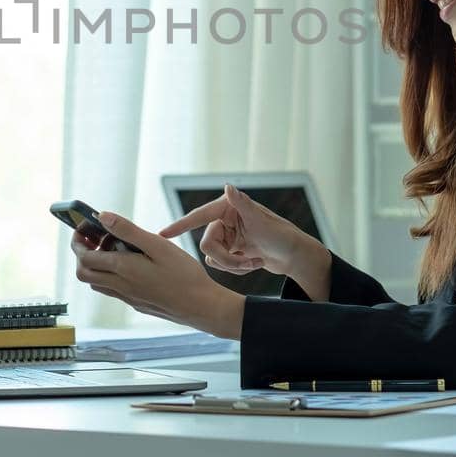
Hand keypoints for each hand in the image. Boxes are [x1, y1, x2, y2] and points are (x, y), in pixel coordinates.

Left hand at [70, 211, 245, 338]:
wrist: (201, 307)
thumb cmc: (184, 275)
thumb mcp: (158, 245)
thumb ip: (128, 231)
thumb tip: (103, 217)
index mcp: (123, 269)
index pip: (84, 257)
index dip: (78, 241)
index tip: (83, 227)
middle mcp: (120, 286)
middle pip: (83, 273)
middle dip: (81, 253)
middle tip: (94, 237)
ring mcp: (128, 297)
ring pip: (97, 283)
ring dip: (96, 264)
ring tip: (114, 247)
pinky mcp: (137, 303)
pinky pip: (112, 290)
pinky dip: (110, 274)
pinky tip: (130, 263)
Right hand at [158, 184, 320, 280]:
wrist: (295, 257)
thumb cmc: (282, 235)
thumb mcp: (262, 221)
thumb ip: (242, 204)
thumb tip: (227, 187)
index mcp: (228, 207)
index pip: (198, 216)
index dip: (179, 226)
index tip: (160, 235)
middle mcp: (225, 219)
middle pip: (207, 245)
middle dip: (226, 259)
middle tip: (246, 264)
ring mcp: (228, 236)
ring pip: (213, 257)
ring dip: (233, 265)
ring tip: (254, 263)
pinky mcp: (231, 250)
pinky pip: (221, 264)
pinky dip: (236, 269)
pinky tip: (252, 264)